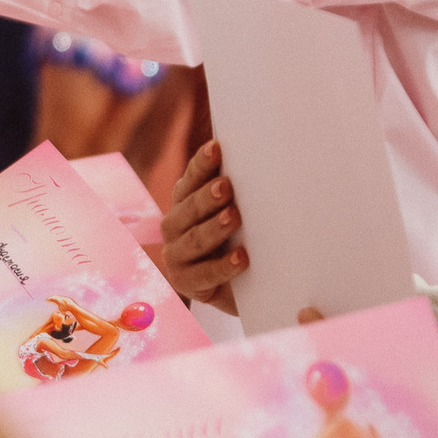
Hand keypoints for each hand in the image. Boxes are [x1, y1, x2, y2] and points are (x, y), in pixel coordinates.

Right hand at [159, 140, 245, 311]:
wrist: (245, 289)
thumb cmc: (241, 240)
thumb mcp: (239, 214)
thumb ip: (239, 191)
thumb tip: (263, 154)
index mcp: (185, 201)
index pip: (191, 179)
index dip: (202, 164)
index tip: (217, 148)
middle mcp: (174, 225)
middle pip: (189, 208)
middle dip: (207, 197)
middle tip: (226, 186)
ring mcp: (176, 255)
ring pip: (194, 240)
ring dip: (214, 228)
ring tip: (234, 217)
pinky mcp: (185, 282)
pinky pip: (203, 274)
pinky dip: (222, 267)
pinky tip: (241, 258)